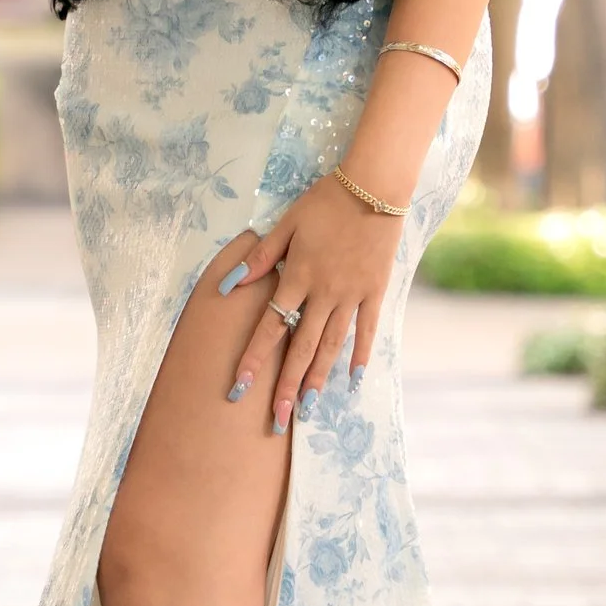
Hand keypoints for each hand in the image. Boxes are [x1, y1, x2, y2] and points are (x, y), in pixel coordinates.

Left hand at [219, 175, 400, 432]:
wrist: (374, 187)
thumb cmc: (325, 200)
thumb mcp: (287, 223)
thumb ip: (261, 257)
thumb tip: (230, 284)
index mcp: (298, 276)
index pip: (270, 326)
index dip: (253, 359)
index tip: (238, 388)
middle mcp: (325, 292)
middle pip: (301, 347)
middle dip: (287, 386)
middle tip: (277, 419)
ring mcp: (352, 294)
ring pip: (332, 345)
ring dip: (318, 378)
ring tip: (308, 408)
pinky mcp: (375, 291)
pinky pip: (366, 329)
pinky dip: (360, 354)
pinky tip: (353, 379)